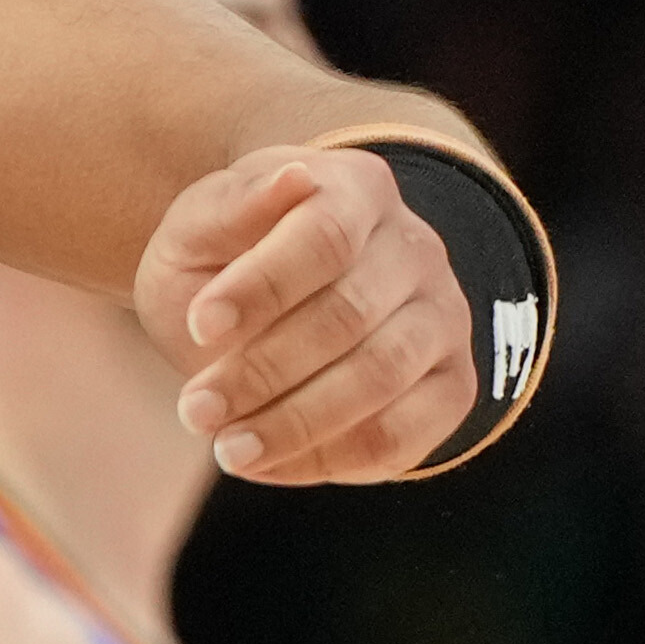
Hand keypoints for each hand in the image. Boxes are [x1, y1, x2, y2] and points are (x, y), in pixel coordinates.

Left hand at [138, 145, 481, 484]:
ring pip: (382, 378)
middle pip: (349, 315)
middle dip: (263, 372)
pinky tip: (268, 463)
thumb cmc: (228, 259)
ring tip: (226, 449)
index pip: (325, 236)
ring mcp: (442, 319)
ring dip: (295, 424)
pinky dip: (331, 458)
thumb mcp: (202, 228)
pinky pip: (404, 435)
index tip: (199, 328)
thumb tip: (291, 180)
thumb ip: (231, 209)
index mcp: (356, 191)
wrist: (278, 298)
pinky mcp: (450, 387)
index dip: (262, 287)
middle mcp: (415, 250)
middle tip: (194, 411)